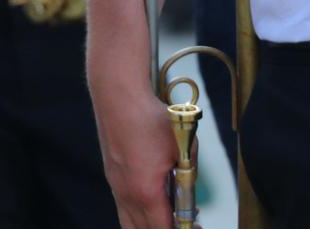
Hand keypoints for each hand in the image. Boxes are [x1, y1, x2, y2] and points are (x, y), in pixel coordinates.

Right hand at [96, 84, 181, 228]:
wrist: (118, 95)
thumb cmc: (150, 119)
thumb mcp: (184, 149)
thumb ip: (190, 177)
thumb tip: (191, 194)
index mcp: (146, 192)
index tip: (197, 226)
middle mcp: (127, 194)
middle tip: (186, 224)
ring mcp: (116, 186)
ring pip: (129, 223)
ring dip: (150, 225)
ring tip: (170, 216)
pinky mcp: (112, 175)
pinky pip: (124, 207)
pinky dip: (139, 213)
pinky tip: (154, 199)